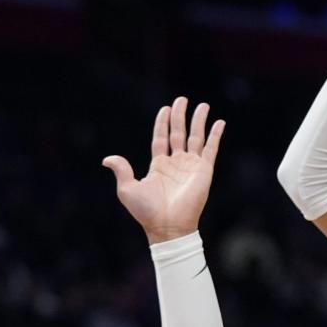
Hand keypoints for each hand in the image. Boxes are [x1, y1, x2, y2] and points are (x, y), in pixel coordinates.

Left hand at [103, 97, 224, 244]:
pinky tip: (219, 122)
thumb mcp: (127, 189)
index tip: (165, 108)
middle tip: (182, 99)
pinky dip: (215, 135)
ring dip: (199, 121)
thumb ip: (121, 170)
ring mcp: (191, 166)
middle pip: (178, 133)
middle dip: (180, 116)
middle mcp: (176, 163)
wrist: (168, 226)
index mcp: (159, 165)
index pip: (161, 138)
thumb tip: (107, 159)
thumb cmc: (147, 212)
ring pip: (196, 137)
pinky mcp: (204, 171)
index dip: (163, 123)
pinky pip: (211, 149)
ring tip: (203, 105)